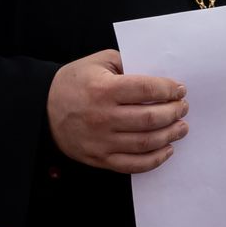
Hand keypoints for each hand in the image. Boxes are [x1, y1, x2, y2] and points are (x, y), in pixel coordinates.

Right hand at [47, 49, 188, 173]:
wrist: (42, 109)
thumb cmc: (73, 83)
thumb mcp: (97, 62)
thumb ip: (126, 63)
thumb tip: (156, 76)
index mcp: (104, 89)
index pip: (147, 90)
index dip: (169, 90)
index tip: (179, 89)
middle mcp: (103, 117)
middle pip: (151, 118)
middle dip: (174, 112)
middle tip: (183, 108)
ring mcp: (102, 141)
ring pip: (146, 143)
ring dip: (170, 135)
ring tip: (181, 127)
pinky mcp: (100, 158)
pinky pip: (134, 164)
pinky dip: (155, 159)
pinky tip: (167, 149)